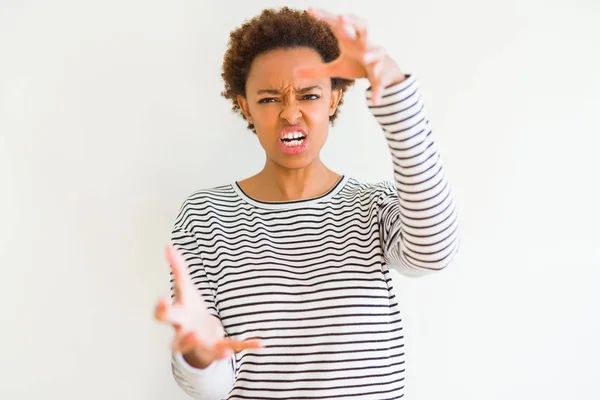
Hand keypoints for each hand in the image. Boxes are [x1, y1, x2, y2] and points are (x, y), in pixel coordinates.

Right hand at [155, 245, 261, 367]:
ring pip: (205, 351)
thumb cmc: (188, 310)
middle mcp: (186, 334)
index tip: (164, 299)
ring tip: (225, 351)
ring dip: (215, 350)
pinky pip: (232, 347)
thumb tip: (168, 246)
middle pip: (179, 341)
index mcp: (178, 317)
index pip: (162, 316)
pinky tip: (261, 343)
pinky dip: (246, 345)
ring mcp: (202, 343)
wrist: (197, 336)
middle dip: (185, 338)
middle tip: (193, 332)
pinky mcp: (218, 347)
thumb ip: (178, 268)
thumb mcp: (185, 289)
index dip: (161, 309)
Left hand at [295, 8, 406, 104]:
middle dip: (353, 21)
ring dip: (372, 53)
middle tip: (341, 17)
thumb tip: (294, 72)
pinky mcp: (381, 76)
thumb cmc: (357, 64)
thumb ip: (317, 69)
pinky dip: (378, 90)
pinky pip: (380, 82)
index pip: (338, 25)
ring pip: (377, 51)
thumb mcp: (336, 68)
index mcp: (351, 41)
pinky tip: (374, 101)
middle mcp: (364, 45)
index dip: (325, 17)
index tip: (310, 10)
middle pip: (362, 26)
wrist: (384, 72)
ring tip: (364, 56)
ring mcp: (375, 59)